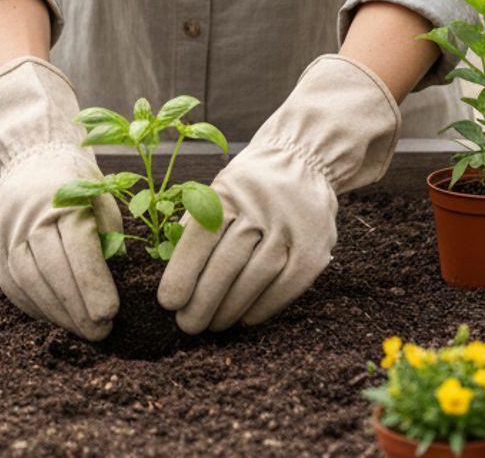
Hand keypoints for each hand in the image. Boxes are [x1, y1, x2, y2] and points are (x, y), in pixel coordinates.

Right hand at [0, 56, 121, 339]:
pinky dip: (34, 306)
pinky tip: (55, 319)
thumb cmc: (78, 182)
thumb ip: (108, 237)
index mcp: (59, 196)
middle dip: (75, 307)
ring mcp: (3, 230)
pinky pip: (10, 283)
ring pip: (26, 280)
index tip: (110, 314)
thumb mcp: (102, 198)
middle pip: (48, 269)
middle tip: (100, 332)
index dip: (92, 284)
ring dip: (55, 312)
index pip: (75, 247)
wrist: (32, 156)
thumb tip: (116, 284)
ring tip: (80, 330)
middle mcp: (26, 213)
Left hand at [157, 55, 399, 332]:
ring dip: (231, 308)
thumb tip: (172, 275)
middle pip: (227, 262)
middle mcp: (260, 207)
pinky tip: (246, 319)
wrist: (304, 159)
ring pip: (256, 276)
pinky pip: (287, 284)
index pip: (200, 238)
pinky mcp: (316, 246)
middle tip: (188, 325)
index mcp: (228, 192)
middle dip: (203, 300)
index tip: (169, 303)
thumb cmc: (248, 188)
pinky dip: (264, 307)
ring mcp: (291, 226)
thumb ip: (196, 226)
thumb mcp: (217, 191)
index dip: (183, 273)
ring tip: (214, 325)